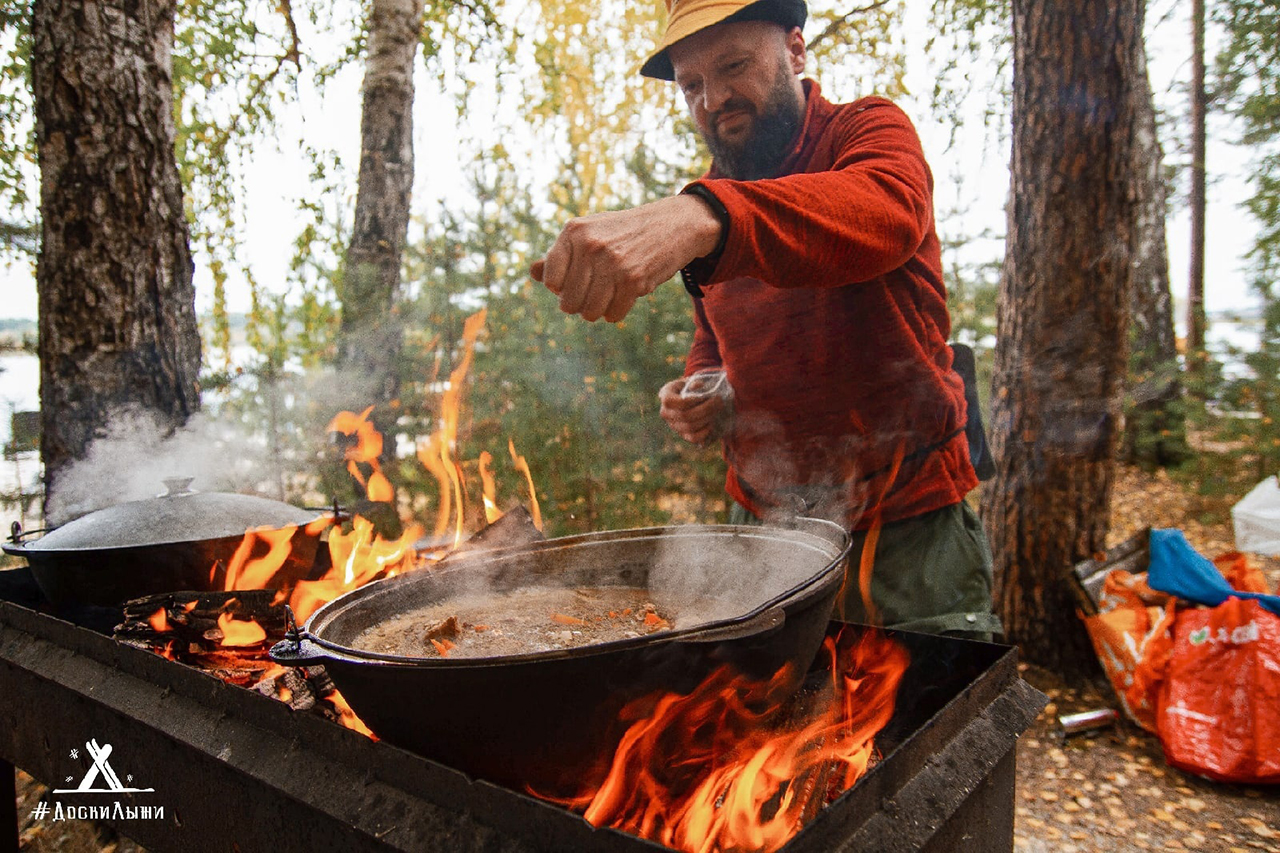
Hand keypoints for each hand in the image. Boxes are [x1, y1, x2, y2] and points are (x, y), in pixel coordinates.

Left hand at [531, 194, 721, 321]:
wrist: (674, 224)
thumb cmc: (625, 232)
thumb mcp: (590, 233)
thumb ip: (560, 254)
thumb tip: (532, 272)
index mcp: (574, 231)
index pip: (551, 281)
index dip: (561, 289)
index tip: (575, 282)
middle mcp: (590, 245)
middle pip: (569, 302)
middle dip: (581, 304)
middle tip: (595, 292)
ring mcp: (612, 263)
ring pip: (590, 312)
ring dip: (598, 311)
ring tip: (608, 297)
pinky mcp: (634, 279)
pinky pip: (613, 314)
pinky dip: (616, 312)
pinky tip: (625, 296)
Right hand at [659, 376, 731, 445]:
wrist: (694, 399)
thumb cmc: (693, 387)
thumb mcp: (692, 381)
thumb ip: (694, 382)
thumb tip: (698, 386)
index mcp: (665, 396)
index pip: (672, 402)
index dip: (690, 400)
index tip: (706, 395)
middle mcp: (666, 413)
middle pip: (685, 415)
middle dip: (705, 408)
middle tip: (719, 401)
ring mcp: (674, 426)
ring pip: (690, 427)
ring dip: (707, 418)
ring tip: (717, 409)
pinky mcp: (683, 435)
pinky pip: (694, 438)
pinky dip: (705, 431)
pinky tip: (711, 422)